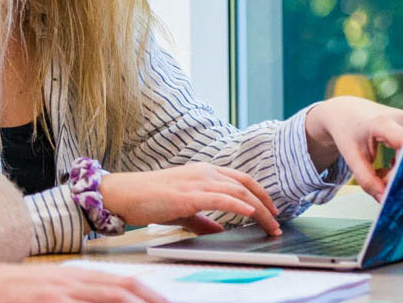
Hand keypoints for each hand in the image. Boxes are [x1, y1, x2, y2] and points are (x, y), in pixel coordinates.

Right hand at [0, 263, 165, 302]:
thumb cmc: (9, 294)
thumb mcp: (49, 291)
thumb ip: (77, 296)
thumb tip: (111, 299)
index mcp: (76, 277)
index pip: (124, 283)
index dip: (152, 293)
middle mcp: (70, 283)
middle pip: (122, 292)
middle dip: (151, 301)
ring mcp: (55, 294)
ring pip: (106, 299)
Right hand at [100, 163, 281, 235]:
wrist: (125, 194)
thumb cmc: (150, 199)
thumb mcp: (183, 210)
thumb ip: (203, 219)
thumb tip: (220, 229)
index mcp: (205, 172)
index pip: (242, 180)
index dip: (261, 194)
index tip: (272, 211)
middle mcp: (205, 172)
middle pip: (246, 186)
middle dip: (266, 205)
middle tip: (277, 223)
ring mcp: (197, 182)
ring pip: (238, 192)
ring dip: (259, 209)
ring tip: (270, 225)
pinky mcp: (187, 195)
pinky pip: (220, 198)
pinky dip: (238, 205)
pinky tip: (250, 213)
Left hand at [304, 96, 402, 200]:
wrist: (346, 111)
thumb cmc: (348, 132)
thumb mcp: (352, 157)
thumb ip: (367, 180)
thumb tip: (385, 199)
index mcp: (383, 123)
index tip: (396, 187)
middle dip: (401, 175)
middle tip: (382, 181)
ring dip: (402, 171)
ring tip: (382, 172)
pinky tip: (391, 164)